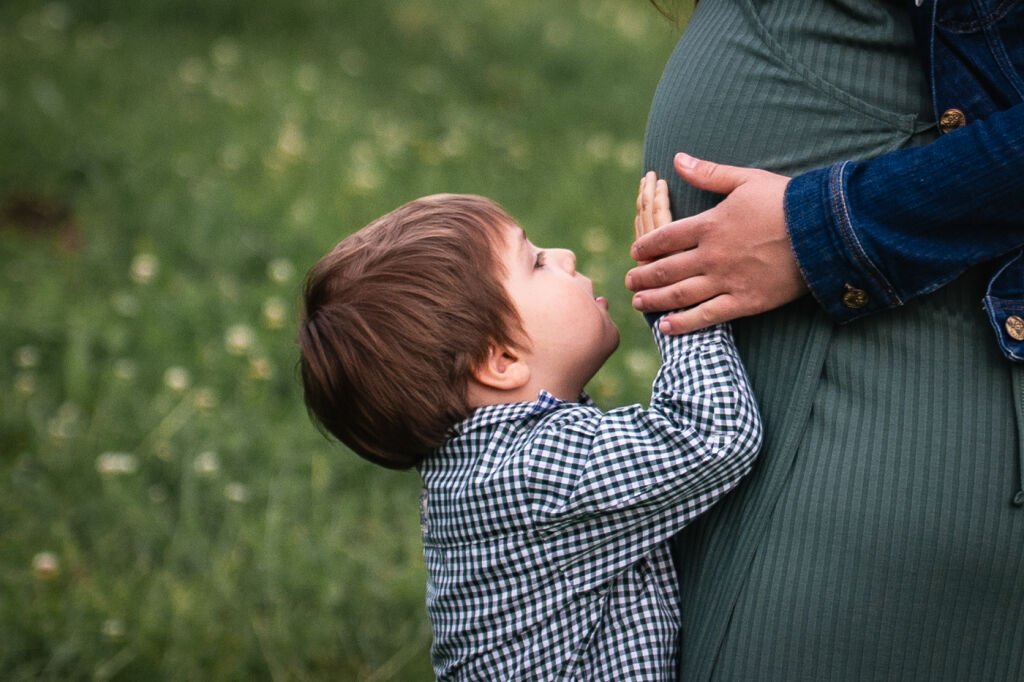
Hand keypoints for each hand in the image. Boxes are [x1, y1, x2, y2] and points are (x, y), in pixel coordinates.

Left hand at [626, 153, 807, 333]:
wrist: (825, 231)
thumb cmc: (786, 200)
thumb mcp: (745, 180)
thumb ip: (708, 173)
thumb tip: (676, 159)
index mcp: (709, 224)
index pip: (665, 236)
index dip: (646, 246)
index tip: (635, 252)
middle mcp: (711, 255)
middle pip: (666, 268)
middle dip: (643, 276)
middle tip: (629, 281)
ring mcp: (726, 280)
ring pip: (679, 294)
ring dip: (654, 299)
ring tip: (638, 303)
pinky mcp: (744, 301)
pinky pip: (706, 316)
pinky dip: (683, 322)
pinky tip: (666, 326)